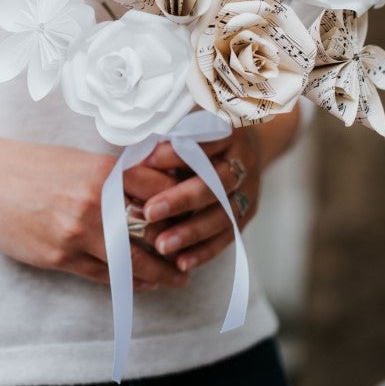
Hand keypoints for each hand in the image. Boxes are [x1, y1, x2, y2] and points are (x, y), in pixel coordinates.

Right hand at [0, 137, 190, 291]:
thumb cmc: (33, 166)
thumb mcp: (79, 159)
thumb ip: (115, 174)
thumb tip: (156, 184)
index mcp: (102, 170)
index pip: (158, 188)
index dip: (180, 203)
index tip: (197, 213)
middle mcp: (94, 201)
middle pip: (150, 231)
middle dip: (175, 246)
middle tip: (192, 256)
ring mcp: (76, 231)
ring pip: (130, 260)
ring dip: (157, 273)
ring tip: (175, 277)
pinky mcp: (60, 256)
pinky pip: (103, 275)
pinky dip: (127, 281)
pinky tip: (141, 283)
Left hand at [136, 127, 262, 272]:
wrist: (248, 142)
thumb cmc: (205, 132)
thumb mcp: (193, 123)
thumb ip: (171, 138)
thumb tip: (136, 156)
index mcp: (228, 131)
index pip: (204, 142)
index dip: (175, 153)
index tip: (145, 161)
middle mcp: (243, 161)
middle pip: (215, 182)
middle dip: (181, 199)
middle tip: (149, 212)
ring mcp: (248, 189)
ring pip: (223, 215)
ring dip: (192, 232)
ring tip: (162, 246)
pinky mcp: (247, 212)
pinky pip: (228, 236)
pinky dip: (205, 251)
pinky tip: (182, 262)